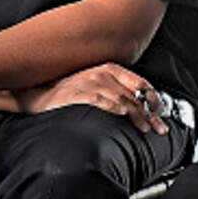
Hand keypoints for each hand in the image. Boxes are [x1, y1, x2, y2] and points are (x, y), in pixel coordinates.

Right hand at [11, 62, 168, 134]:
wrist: (36, 93)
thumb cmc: (66, 91)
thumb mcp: (93, 84)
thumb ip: (114, 90)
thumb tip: (136, 105)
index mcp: (109, 69)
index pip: (141, 83)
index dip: (154, 99)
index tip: (161, 113)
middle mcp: (103, 74)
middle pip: (136, 95)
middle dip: (150, 114)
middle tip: (159, 128)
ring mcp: (92, 83)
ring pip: (125, 100)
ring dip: (139, 117)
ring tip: (147, 130)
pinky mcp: (81, 94)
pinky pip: (105, 102)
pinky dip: (117, 110)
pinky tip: (124, 118)